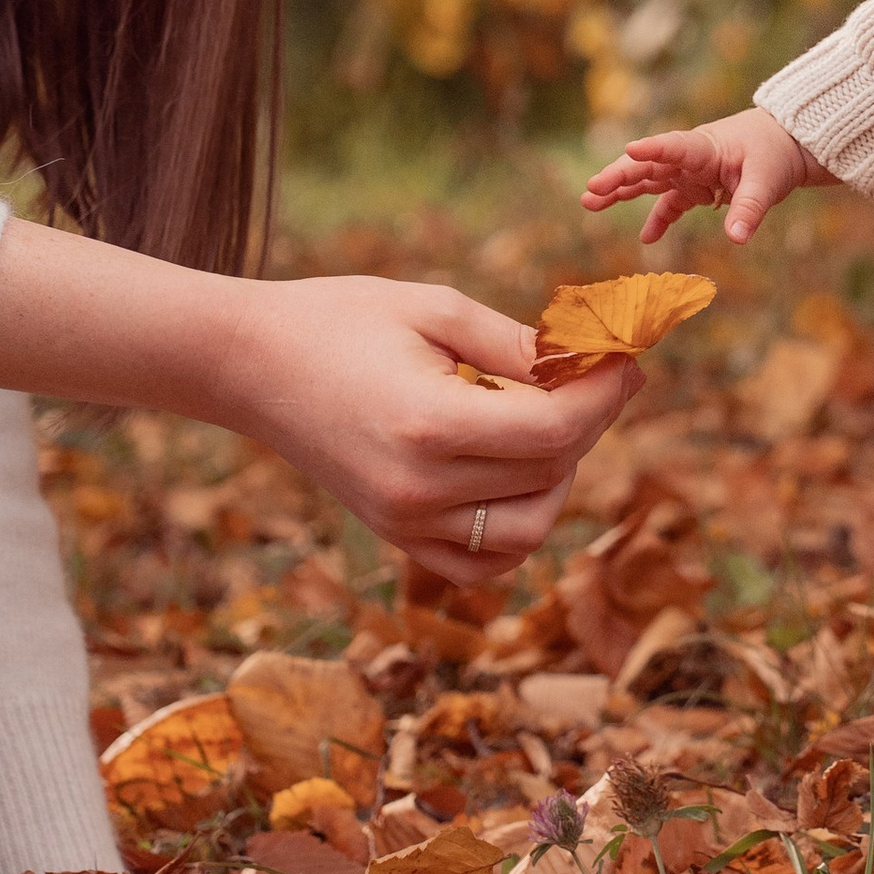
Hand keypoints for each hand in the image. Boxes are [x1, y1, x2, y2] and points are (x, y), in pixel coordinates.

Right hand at [212, 277, 635, 585]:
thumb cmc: (338, 319)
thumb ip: (516, 343)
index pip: (554, 430)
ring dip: (559, 479)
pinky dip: (518, 531)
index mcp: (429, 424)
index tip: (626, 361)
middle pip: (549, 473)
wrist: (247, 364)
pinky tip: (519, 478)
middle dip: (588, 423)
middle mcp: (419, 489)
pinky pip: (483, 564)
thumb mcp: (434, 309)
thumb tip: (592, 363)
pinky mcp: (395, 536)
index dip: (604, 395)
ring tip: (547, 423)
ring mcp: (404, 522)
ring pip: (528, 530)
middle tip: (593, 377)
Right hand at [582, 104, 826, 246]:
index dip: (653, 148)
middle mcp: (690, 159)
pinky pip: (670, 204)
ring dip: (621, 192)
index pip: (675, 146)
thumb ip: (750, 209)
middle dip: (619, 176)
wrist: (787, 145)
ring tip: (590, 202)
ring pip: (649, 181)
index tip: (630, 150)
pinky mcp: (696, 188)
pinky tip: (646, 239)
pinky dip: (658, 220)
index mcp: (706, 147)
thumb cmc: (775, 154)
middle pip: (649, 165)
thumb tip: (737, 239)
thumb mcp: (767, 182)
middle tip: (591, 190)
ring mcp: (690, 173)